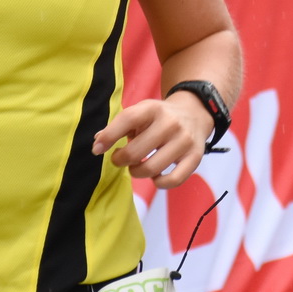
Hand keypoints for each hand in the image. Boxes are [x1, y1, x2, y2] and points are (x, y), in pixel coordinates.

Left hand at [93, 93, 213, 188]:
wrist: (195, 113)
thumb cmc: (159, 117)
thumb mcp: (141, 113)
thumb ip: (119, 126)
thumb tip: (98, 144)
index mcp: (153, 108)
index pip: (128, 119)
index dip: (109, 136)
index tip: (97, 149)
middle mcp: (170, 123)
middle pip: (135, 152)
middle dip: (120, 160)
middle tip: (119, 159)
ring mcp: (184, 141)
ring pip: (151, 169)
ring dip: (137, 172)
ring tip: (136, 166)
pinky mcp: (195, 157)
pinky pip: (173, 180)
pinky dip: (159, 183)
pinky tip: (155, 176)